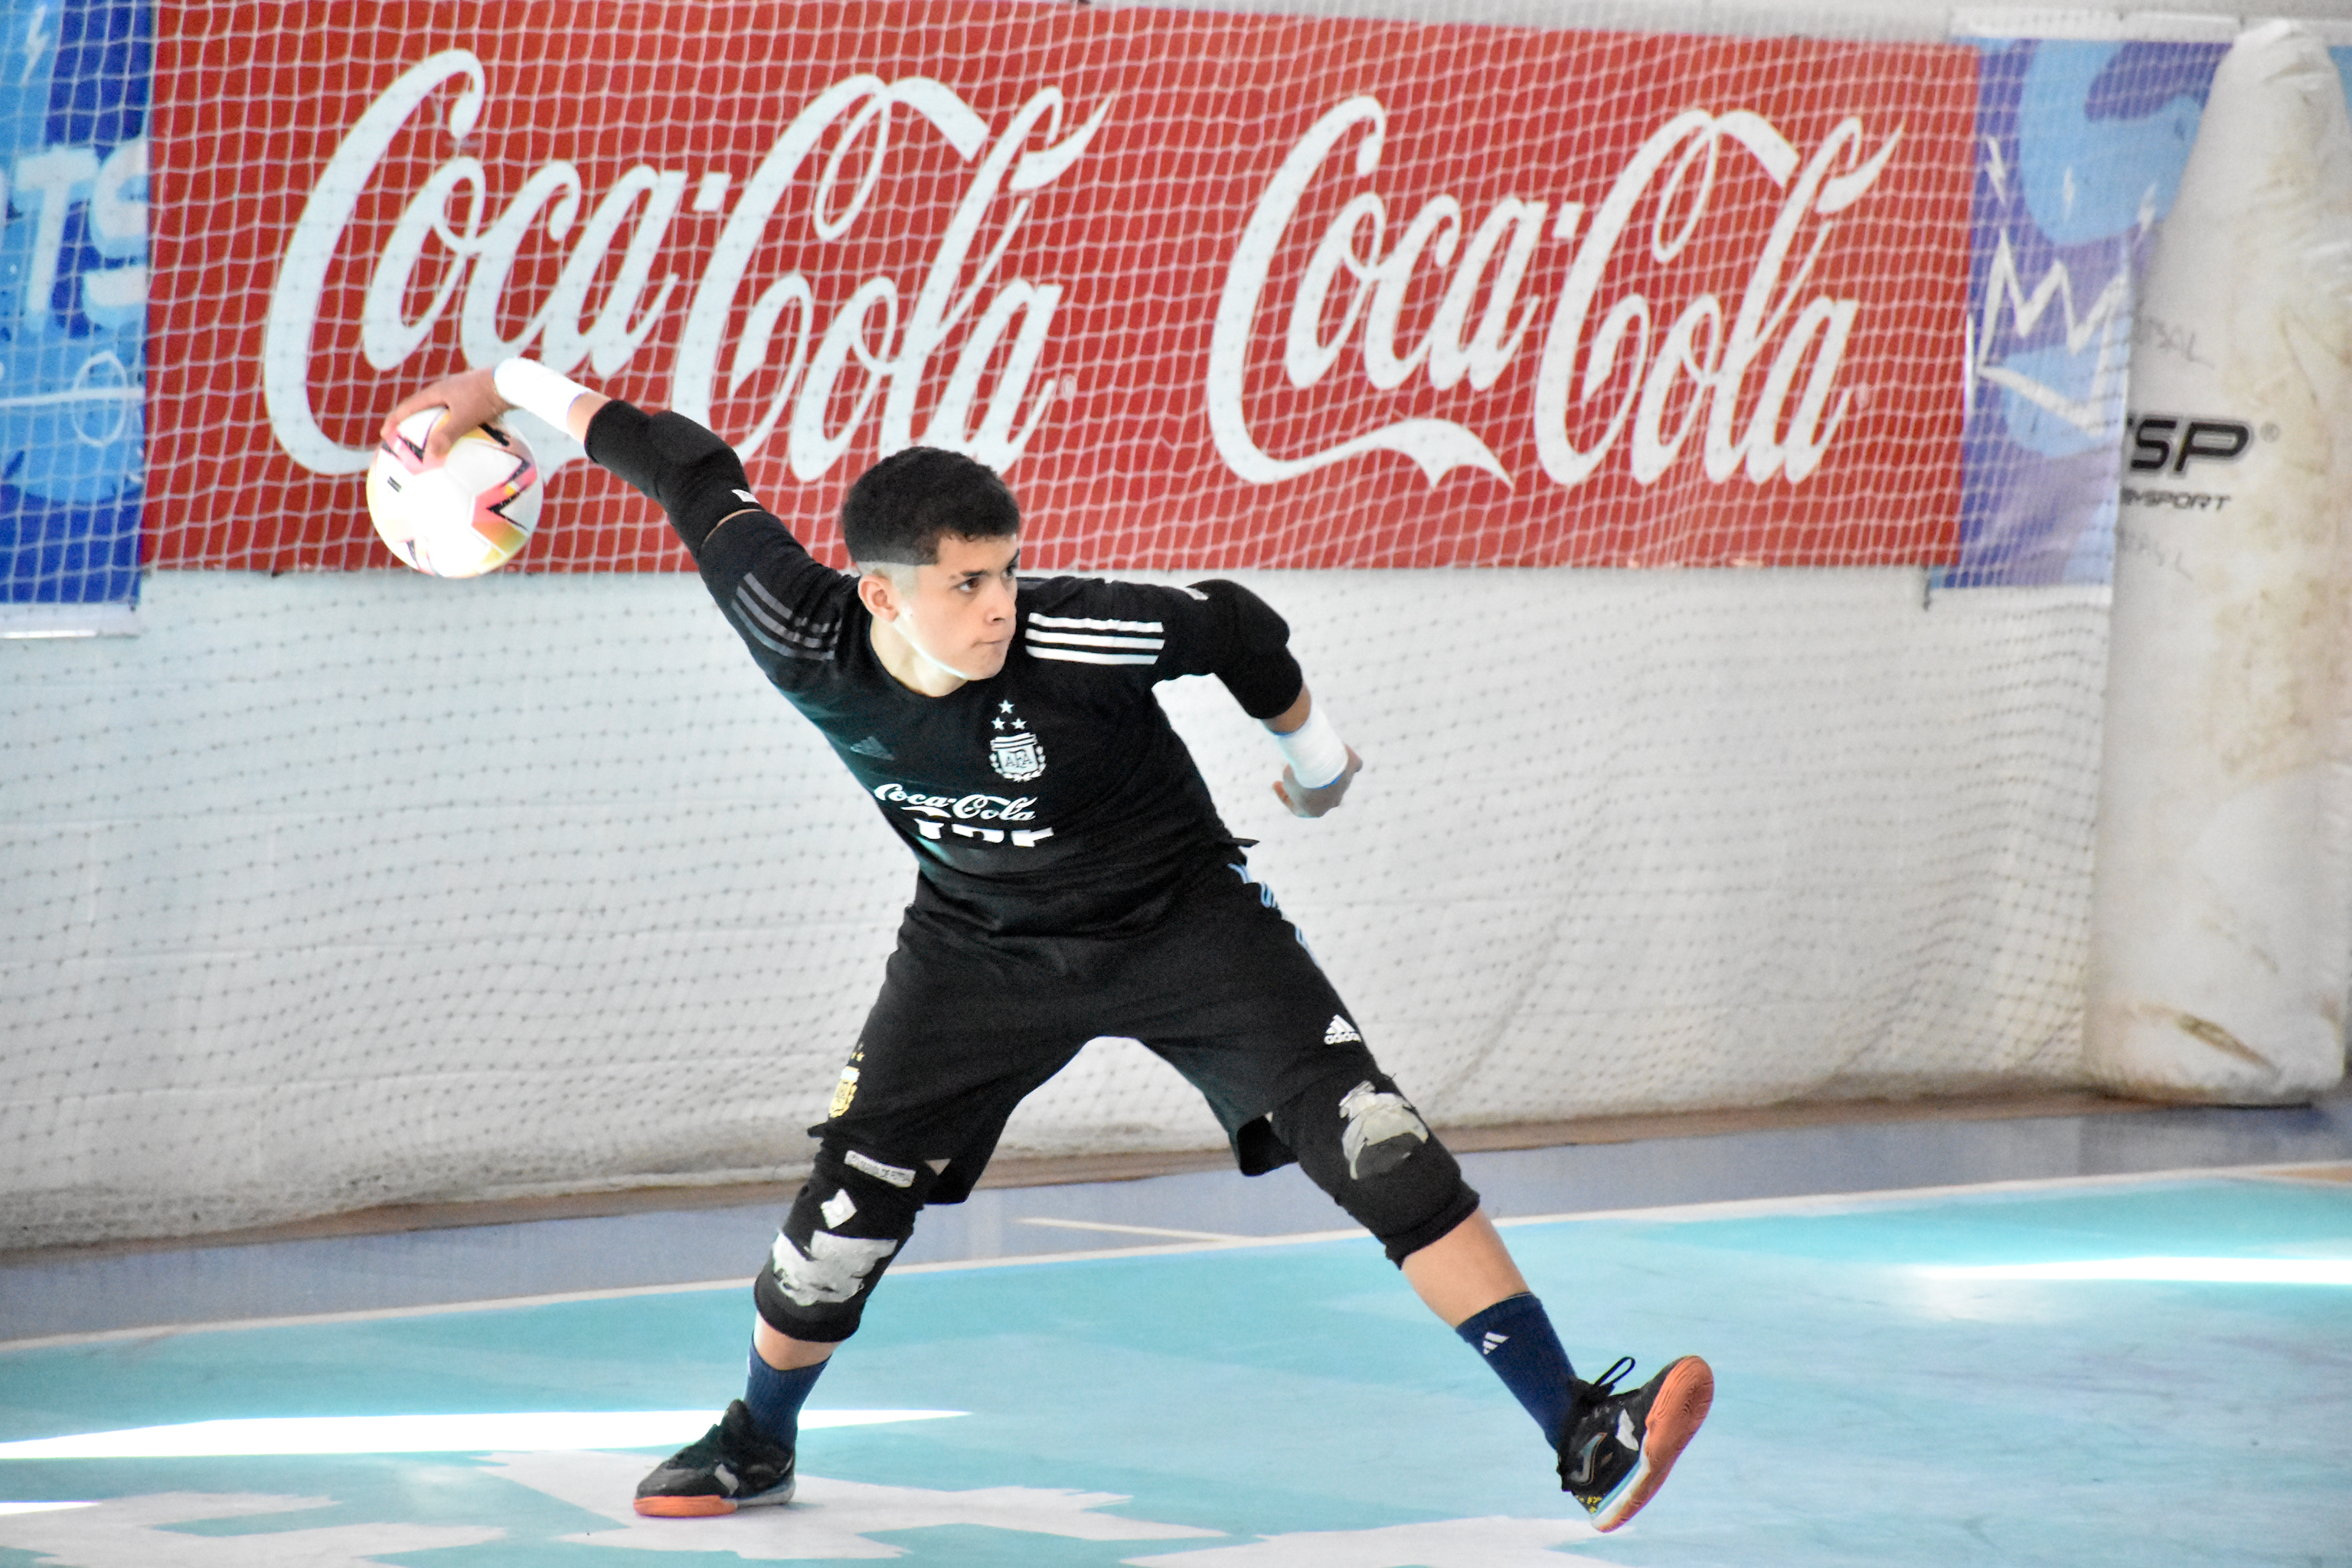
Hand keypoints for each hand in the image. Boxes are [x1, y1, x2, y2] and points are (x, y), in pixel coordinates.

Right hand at [380, 366, 509, 463]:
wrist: (513, 382)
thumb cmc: (487, 397)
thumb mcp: (466, 417)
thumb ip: (447, 435)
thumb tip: (430, 455)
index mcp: (438, 391)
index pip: (409, 407)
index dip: (395, 420)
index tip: (385, 434)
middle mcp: (447, 391)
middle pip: (422, 410)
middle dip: (411, 424)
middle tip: (403, 439)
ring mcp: (462, 395)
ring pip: (441, 414)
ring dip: (433, 428)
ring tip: (429, 445)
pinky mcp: (477, 401)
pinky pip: (459, 419)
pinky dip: (454, 431)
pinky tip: (461, 445)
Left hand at [1273, 747, 1361, 817]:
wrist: (1317, 761)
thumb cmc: (1298, 772)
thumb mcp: (1288, 776)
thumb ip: (1294, 778)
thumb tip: (1302, 770)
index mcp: (1314, 812)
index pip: (1297, 807)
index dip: (1285, 796)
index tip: (1275, 783)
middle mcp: (1333, 802)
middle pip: (1320, 795)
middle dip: (1309, 785)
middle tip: (1298, 772)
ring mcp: (1346, 785)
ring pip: (1335, 777)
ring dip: (1324, 768)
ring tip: (1311, 754)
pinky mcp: (1354, 766)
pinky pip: (1349, 763)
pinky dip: (1343, 758)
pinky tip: (1336, 750)